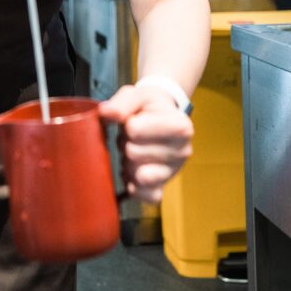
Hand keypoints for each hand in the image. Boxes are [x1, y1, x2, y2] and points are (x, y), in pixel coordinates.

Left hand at [98, 82, 192, 203]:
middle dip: (126, 143)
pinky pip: (144, 195)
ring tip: (135, 150)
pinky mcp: (163, 188)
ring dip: (127, 162)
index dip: (127, 124)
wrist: (160, 118)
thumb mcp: (137, 95)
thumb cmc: (147, 107)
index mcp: (181, 126)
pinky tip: (133, 171)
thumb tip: (106, 113)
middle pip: (132, 153)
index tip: (135, 120)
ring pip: (136, 174)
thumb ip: (121, 103)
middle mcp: (183, 151)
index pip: (135, 130)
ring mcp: (174, 172)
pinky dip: (133, 185)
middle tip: (133, 137)